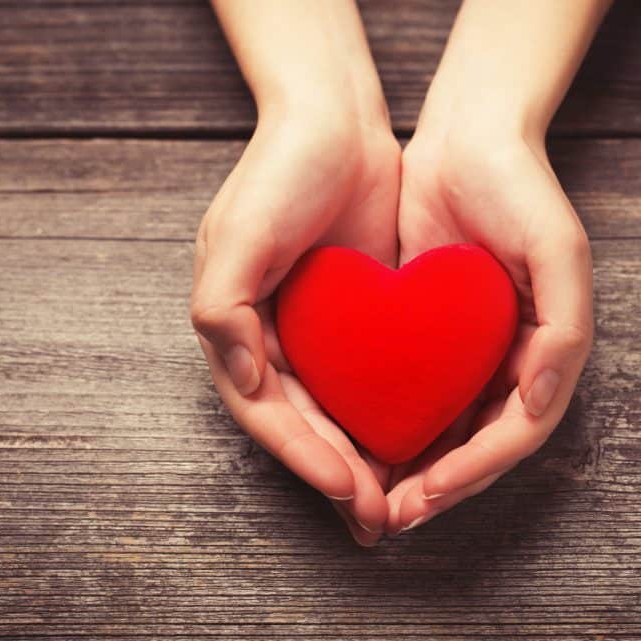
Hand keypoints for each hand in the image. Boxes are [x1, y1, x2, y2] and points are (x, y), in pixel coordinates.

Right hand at [191, 106, 399, 545]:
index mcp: (235, 329)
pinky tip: (418, 446)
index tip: (348, 488)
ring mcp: (317, 334)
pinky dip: (388, 419)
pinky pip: (372, 383)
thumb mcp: (239, 235)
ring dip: (364, 462)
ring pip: (339, 416)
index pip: (268, 413)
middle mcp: (272, 340)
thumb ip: (223, 310)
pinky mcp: (358, 321)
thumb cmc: (280, 171)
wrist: (336, 121)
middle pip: (304, 427)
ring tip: (399, 503)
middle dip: (338, 475)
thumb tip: (242, 380)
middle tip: (378, 519)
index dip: (304, 456)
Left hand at [385, 124, 593, 533]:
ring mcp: (472, 350)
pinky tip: (358, 440)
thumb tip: (536, 403)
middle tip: (392, 517)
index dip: (474, 471)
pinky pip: (414, 392)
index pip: (514, 433)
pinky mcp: (432, 334)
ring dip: (413, 469)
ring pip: (444, 430)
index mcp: (547, 351)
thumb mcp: (558, 249)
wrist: (468, 138)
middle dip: (439, 487)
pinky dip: (394, 424)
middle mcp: (512, 360)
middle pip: (478, 446)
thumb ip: (563, 329)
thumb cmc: (521, 189)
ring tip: (372, 499)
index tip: (426, 495)